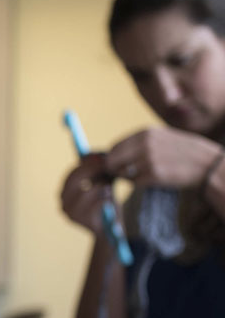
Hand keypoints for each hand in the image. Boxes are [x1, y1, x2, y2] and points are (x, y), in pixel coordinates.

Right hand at [60, 154, 112, 234]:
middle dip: (93, 171)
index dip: (87, 164)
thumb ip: (100, 171)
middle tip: (108, 167)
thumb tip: (99, 154)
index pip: (72, 173)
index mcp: (65, 192)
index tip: (102, 158)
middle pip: (75, 179)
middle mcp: (63, 202)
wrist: (109, 231)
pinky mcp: (81, 220)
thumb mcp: (103, 184)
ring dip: (101, 187)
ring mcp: (70, 212)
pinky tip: (108, 203)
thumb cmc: (106, 205)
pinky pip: (96, 202)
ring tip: (108, 190)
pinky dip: (105, 200)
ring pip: (87, 191)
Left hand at [106, 127, 223, 187]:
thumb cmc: (183, 152)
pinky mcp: (154, 175)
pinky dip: (139, 184)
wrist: (207, 163)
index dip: (114, 159)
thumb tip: (110, 156)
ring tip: (145, 175)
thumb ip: (138, 144)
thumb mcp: (161, 138)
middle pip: (112, 161)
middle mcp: (144, 144)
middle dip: (116, 170)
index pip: (114, 147)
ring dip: (128, 178)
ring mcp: (148, 160)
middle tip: (126, 175)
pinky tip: (152, 180)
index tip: (119, 165)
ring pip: (122, 174)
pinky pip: (134, 183)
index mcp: (144, 133)